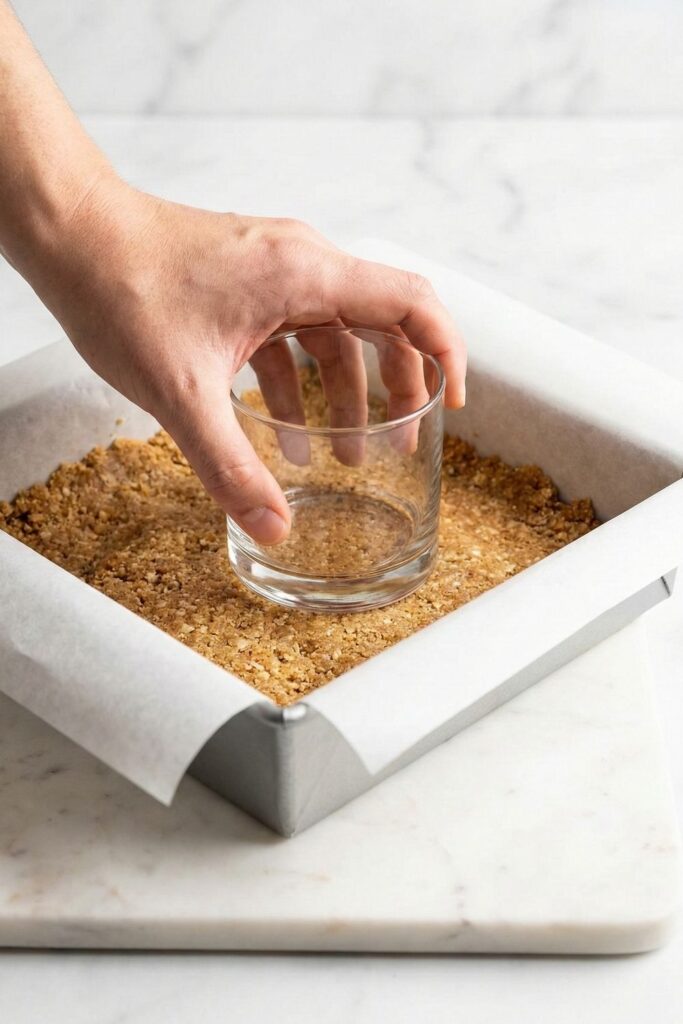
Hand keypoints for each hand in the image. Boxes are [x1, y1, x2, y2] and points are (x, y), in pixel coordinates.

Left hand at [30, 178, 466, 543]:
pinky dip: (297, 380)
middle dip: (396, 388)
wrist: (68, 232)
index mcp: (306, 275)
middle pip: (382, 321)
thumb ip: (231, 466)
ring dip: (345, 391)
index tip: (455, 403)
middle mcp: (301, 262)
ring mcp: (273, 267)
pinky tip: (280, 429)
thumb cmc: (121, 288)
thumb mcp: (181, 394)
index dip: (448, 352)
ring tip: (342, 455)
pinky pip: (293, 331)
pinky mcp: (247, 279)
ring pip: (335, 331)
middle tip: (401, 443)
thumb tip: (274, 527)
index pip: (411, 303)